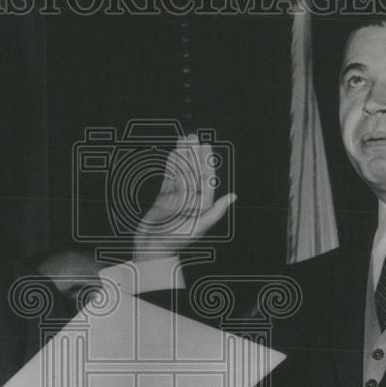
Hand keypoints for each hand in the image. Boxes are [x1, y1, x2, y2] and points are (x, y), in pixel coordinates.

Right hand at [133, 134, 236, 260]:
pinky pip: (168, 179)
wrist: (152, 250)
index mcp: (201, 205)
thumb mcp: (198, 227)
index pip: (205, 178)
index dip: (206, 162)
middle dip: (193, 154)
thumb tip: (233, 197)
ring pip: (180, 172)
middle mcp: (190, 200)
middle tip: (193, 136)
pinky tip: (172, 154)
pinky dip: (170, 166)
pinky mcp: (163, 200)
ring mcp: (176, 199)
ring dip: (181, 156)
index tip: (205, 147)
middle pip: (192, 172)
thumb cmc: (176, 242)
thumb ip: (215, 211)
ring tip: (182, 140)